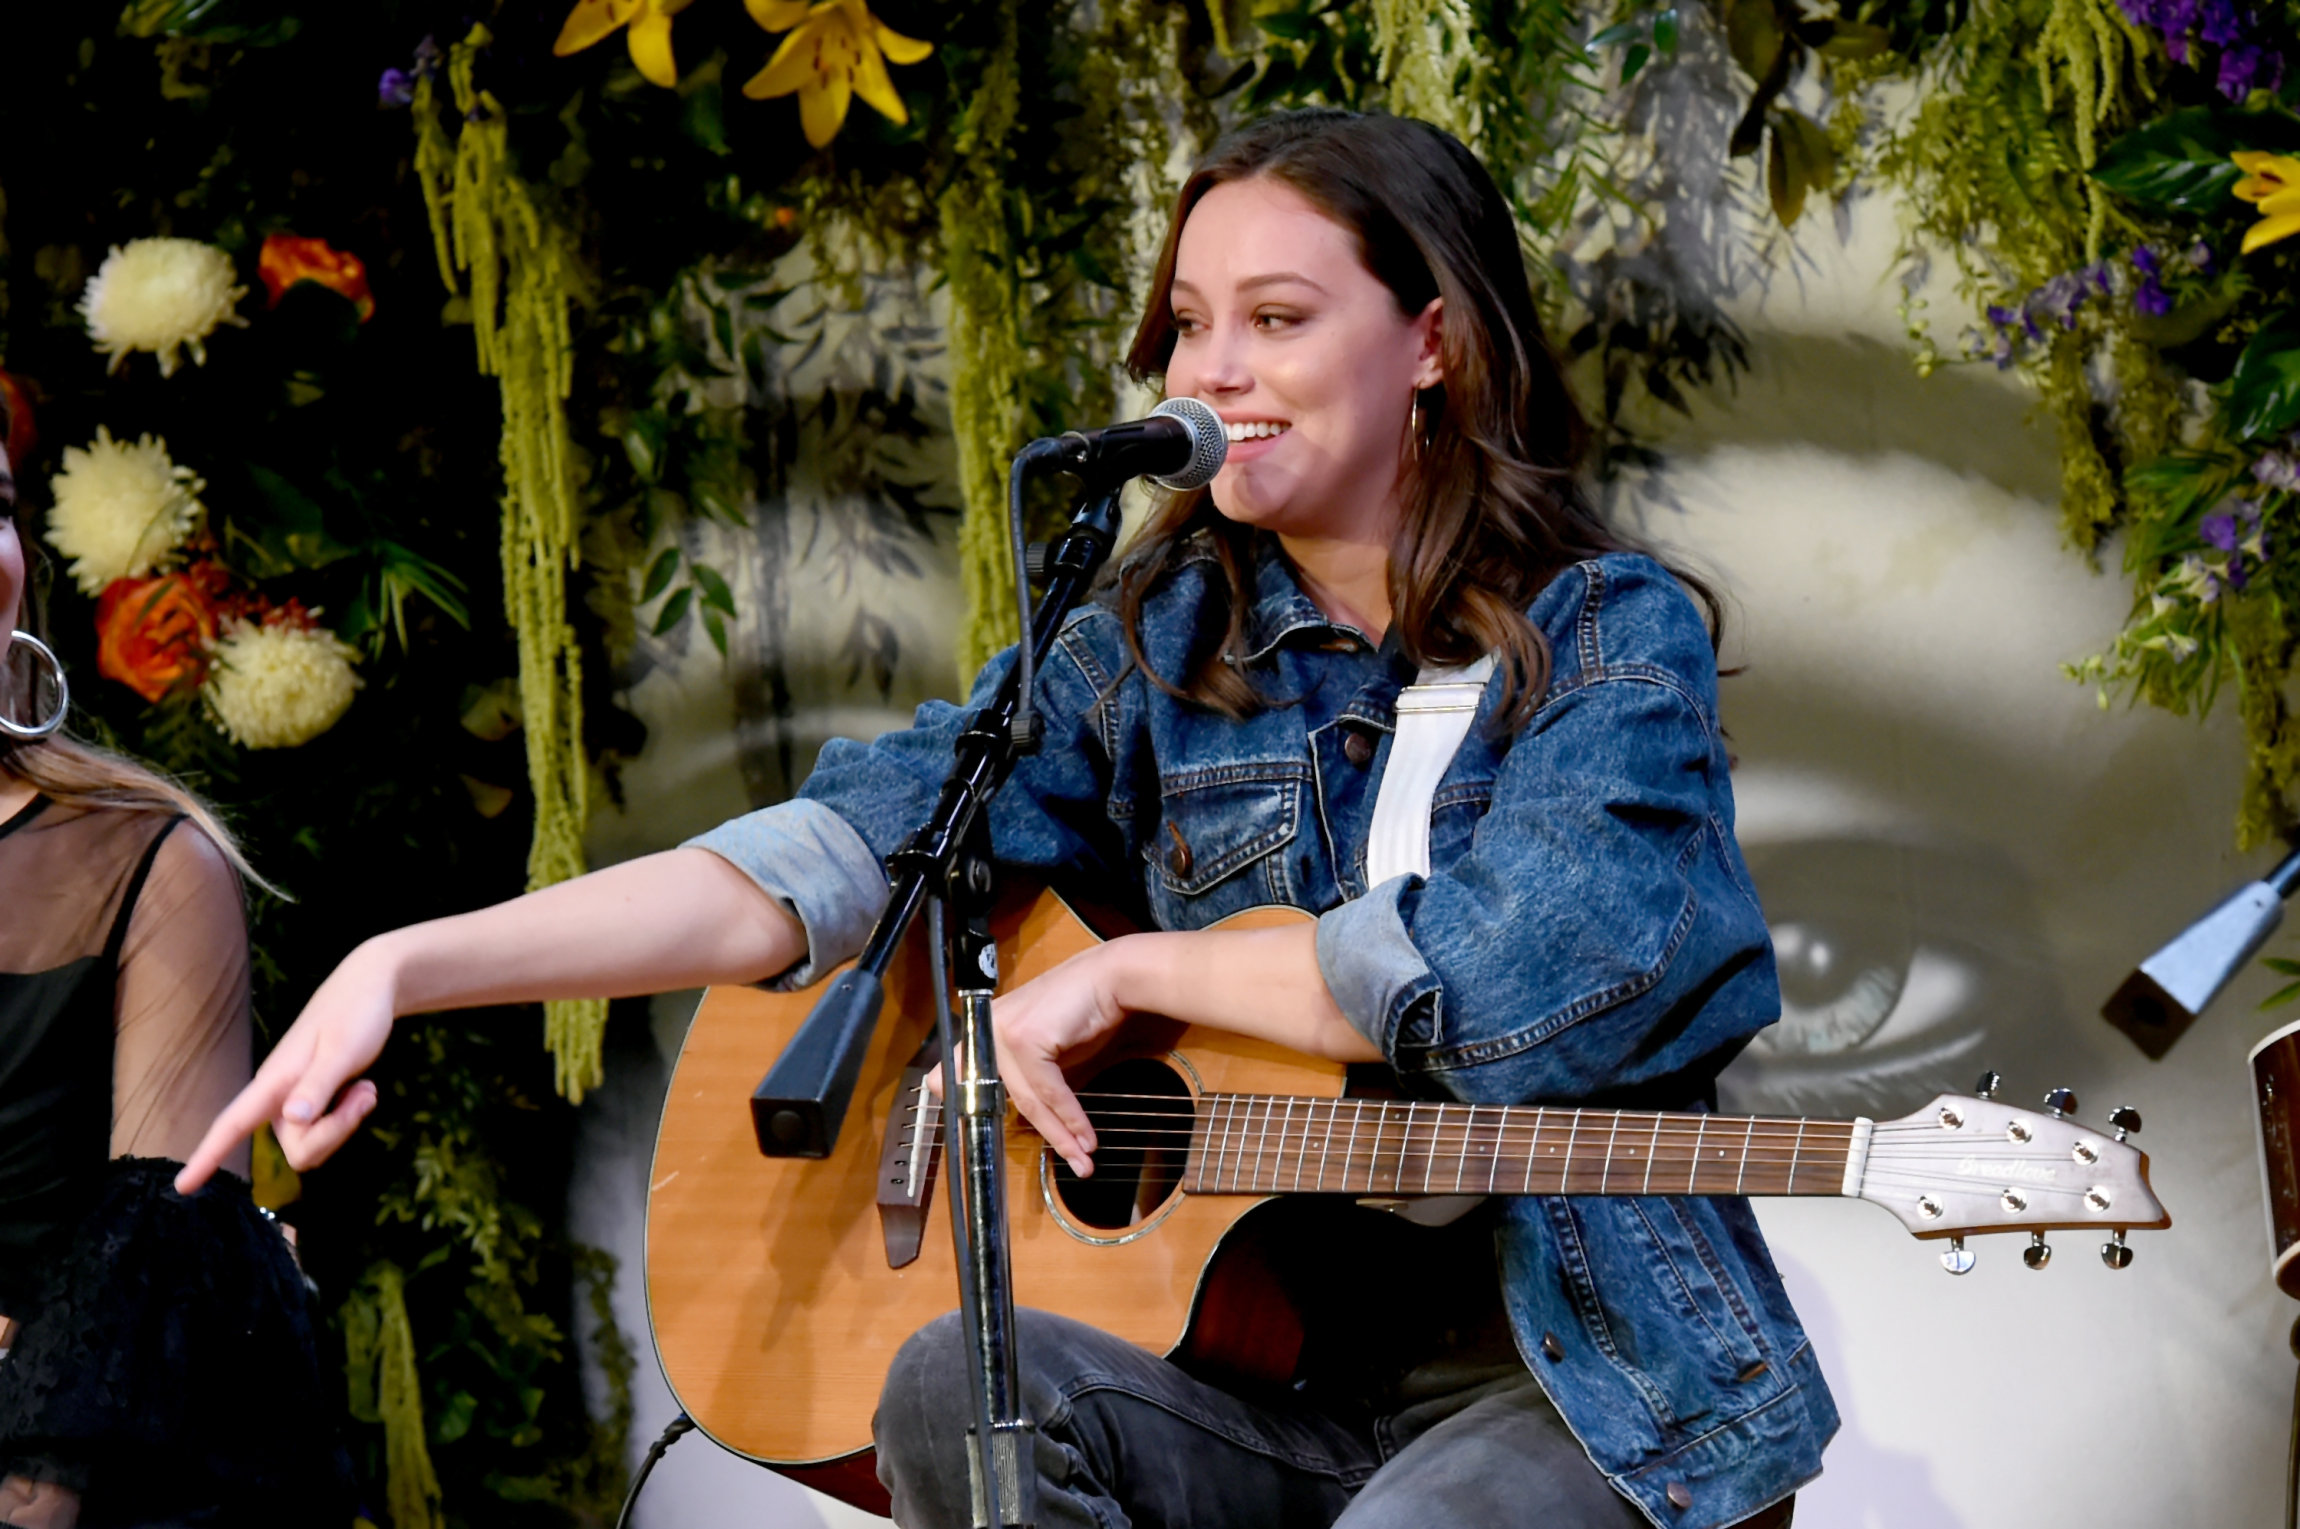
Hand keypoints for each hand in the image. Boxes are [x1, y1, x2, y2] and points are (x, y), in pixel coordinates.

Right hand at [174, 940, 393, 1193]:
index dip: (207, 1156)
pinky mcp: (314, 1101)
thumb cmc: (355, 1013)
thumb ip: (318, 1086)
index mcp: (274, 1081)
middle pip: (300, 1151)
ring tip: (366, 1086)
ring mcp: (297, 1101)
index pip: (231, 1125)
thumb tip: (291, 1121)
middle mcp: (279, 1096)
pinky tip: (363, 1087)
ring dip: (347, 1122)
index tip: (182, 1187)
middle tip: (366, 1092)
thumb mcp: (342, 1050)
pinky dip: (351, 1116)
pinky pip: (328, 1131)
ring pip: (316, 1144)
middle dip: (336, 1133)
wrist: (372, 987)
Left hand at [971, 938, 1142, 1178]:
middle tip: (1063, 1159)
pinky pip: (1050, 1092)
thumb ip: (1024, 1074)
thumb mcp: (1042, 1047)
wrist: (1109, 978)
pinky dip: (1071, 1118)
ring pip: (1028, 1101)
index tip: (974, 1141)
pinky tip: (1085, 1136)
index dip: (959, 1109)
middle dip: (1039, 1135)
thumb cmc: (1080, 1011)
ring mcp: (1003, 1034)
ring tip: (1082, 1158)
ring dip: (1061, 1134)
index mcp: (982, 1033)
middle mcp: (985, 1032)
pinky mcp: (1026, 1039)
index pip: (948, 1075)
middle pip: (1001, 1100)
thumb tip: (1024, 1114)